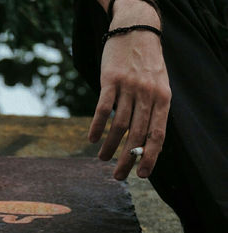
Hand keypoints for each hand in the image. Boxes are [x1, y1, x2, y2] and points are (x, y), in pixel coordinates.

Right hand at [89, 0, 170, 179]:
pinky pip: (102, 108)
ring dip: (110, 146)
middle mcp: (147, 95)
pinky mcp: (111, 79)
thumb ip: (154, 111)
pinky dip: (96, 126)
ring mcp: (129, 87)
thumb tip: (144, 141)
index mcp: (163, 99)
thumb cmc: (148, 64)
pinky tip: (91, 139)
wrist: (137, 32)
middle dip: (127, 160)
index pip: (157, 135)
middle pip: (137, 135)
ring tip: (102, 159)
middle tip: (119, 176)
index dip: (150, 158)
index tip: (142, 175)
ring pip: (118, 125)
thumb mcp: (160, 86)